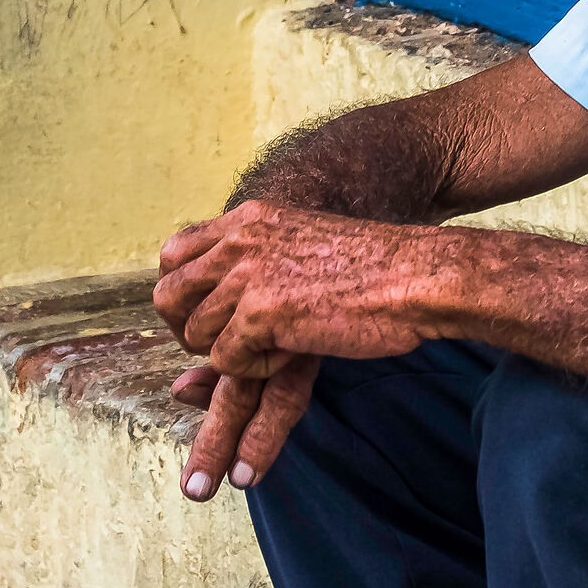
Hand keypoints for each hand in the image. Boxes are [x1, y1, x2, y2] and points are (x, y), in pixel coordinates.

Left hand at [155, 202, 460, 498]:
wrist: (419, 274)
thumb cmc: (376, 273)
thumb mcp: (303, 254)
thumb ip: (253, 273)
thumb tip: (198, 341)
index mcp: (249, 219)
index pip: (174, 254)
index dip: (182, 294)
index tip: (207, 317)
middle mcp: (240, 240)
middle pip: (169, 297)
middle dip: (188, 332)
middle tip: (230, 346)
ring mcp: (248, 273)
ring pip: (197, 334)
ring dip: (233, 352)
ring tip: (279, 345)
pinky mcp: (263, 310)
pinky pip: (228, 360)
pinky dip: (258, 368)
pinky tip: (295, 349)